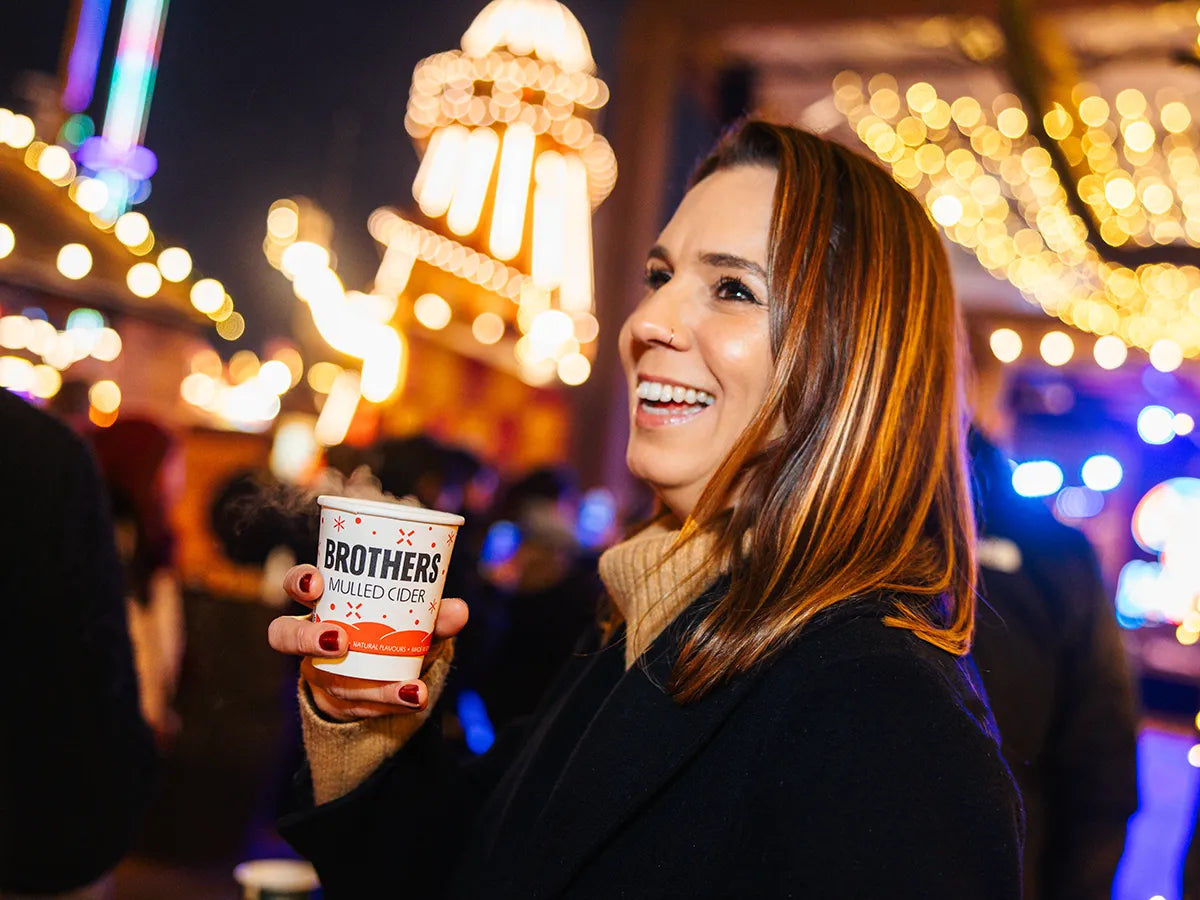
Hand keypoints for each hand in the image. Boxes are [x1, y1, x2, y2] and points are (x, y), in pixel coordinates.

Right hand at [267, 564, 468, 721]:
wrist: (387, 674)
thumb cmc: (393, 629)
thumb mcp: (414, 619)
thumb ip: (435, 616)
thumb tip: (459, 610)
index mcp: (327, 600)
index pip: (298, 584)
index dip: (299, 582)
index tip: (317, 583)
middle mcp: (312, 635)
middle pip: (285, 634)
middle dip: (308, 637)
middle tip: (340, 639)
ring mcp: (319, 671)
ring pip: (322, 678)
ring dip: (361, 684)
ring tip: (402, 687)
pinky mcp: (337, 701)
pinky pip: (355, 705)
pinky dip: (389, 701)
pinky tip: (414, 696)